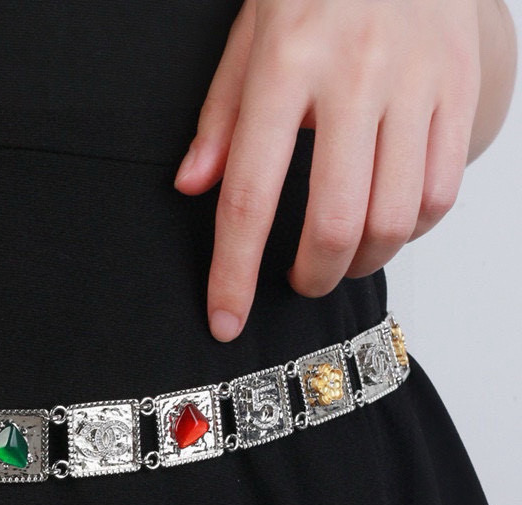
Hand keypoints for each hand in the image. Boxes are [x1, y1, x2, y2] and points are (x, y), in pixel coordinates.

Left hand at [174, 0, 481, 341]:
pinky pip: (440, 190)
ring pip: (394, 217)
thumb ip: (220, 117)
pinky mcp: (460, 86)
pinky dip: (410, 229)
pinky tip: (386, 224)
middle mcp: (354, 77)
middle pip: (334, 222)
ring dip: (362, 262)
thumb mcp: (249, 34)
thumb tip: (192, 187)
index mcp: (285, 69)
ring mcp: (415, 82)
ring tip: (342, 260)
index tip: (226, 322)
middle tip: (298, 282)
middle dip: (312, 277)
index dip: (233, 273)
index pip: (249, 197)